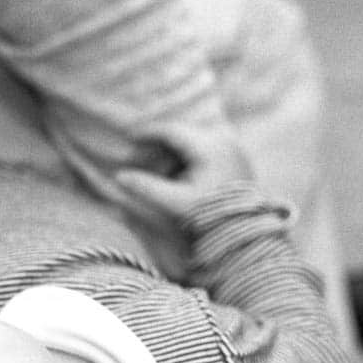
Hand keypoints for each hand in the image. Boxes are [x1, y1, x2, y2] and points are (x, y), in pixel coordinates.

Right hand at [116, 123, 253, 226]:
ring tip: (160, 171)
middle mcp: (223, 141)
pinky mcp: (236, 159)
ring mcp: (232, 149)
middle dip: (160, 144)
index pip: (172, 131)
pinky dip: (189, 158)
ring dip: (174, 152)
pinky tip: (179, 175)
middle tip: (140, 156)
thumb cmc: (209, 216)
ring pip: (195, 141)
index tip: (129, 139)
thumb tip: (118, 177)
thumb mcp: (174, 202)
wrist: (244, 232)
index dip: (148, 133)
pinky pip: (207, 149)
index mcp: (208, 147)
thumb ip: (146, 187)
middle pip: (183, 133)